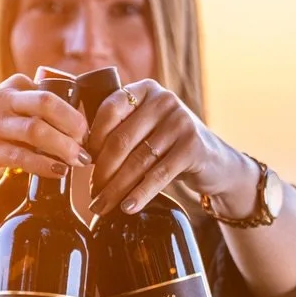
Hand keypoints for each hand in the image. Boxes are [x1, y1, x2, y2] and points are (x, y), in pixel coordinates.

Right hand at [0, 74, 90, 183]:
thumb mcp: (7, 107)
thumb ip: (35, 108)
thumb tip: (79, 123)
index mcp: (14, 86)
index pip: (54, 93)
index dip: (76, 113)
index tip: (89, 133)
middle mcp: (2, 100)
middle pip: (47, 104)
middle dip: (73, 124)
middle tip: (87, 143)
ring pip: (36, 131)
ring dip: (63, 147)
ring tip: (78, 160)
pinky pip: (21, 157)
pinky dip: (44, 165)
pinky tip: (59, 171)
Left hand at [86, 79, 246, 214]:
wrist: (215, 161)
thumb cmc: (169, 146)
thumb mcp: (146, 128)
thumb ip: (120, 129)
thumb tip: (81, 154)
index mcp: (145, 90)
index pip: (109, 110)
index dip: (93, 139)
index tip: (84, 163)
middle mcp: (164, 100)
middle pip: (121, 140)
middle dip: (102, 172)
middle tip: (92, 195)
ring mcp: (181, 122)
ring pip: (137, 161)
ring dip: (116, 188)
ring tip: (102, 206)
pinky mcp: (193, 147)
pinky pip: (158, 175)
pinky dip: (140, 194)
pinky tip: (128, 207)